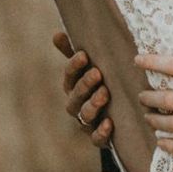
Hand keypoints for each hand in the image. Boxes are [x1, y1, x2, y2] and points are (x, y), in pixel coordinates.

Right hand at [53, 32, 112, 147]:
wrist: (115, 115)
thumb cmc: (99, 84)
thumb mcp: (89, 67)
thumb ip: (74, 52)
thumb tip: (57, 33)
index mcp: (74, 85)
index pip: (70, 75)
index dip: (74, 66)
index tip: (83, 55)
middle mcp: (77, 104)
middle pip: (76, 95)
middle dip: (85, 84)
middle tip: (97, 73)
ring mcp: (87, 122)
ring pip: (85, 115)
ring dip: (93, 105)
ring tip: (105, 94)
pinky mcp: (98, 137)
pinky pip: (96, 138)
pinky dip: (101, 132)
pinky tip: (110, 123)